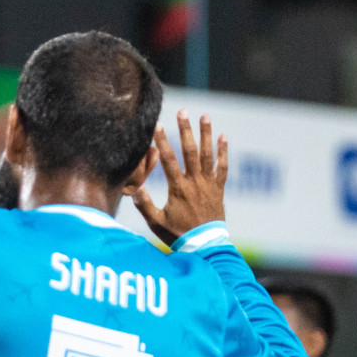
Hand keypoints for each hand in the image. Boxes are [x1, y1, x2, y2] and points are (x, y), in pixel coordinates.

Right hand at [131, 110, 227, 246]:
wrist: (205, 245)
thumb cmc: (178, 235)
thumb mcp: (156, 222)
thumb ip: (145, 205)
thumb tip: (133, 189)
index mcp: (178, 188)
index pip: (168, 160)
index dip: (162, 141)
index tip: (157, 125)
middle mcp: (195, 182)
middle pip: (190, 151)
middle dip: (185, 129)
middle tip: (183, 111)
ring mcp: (208, 184)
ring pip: (208, 154)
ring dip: (206, 134)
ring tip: (205, 115)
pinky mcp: (218, 188)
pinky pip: (222, 167)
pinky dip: (223, 151)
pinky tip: (223, 136)